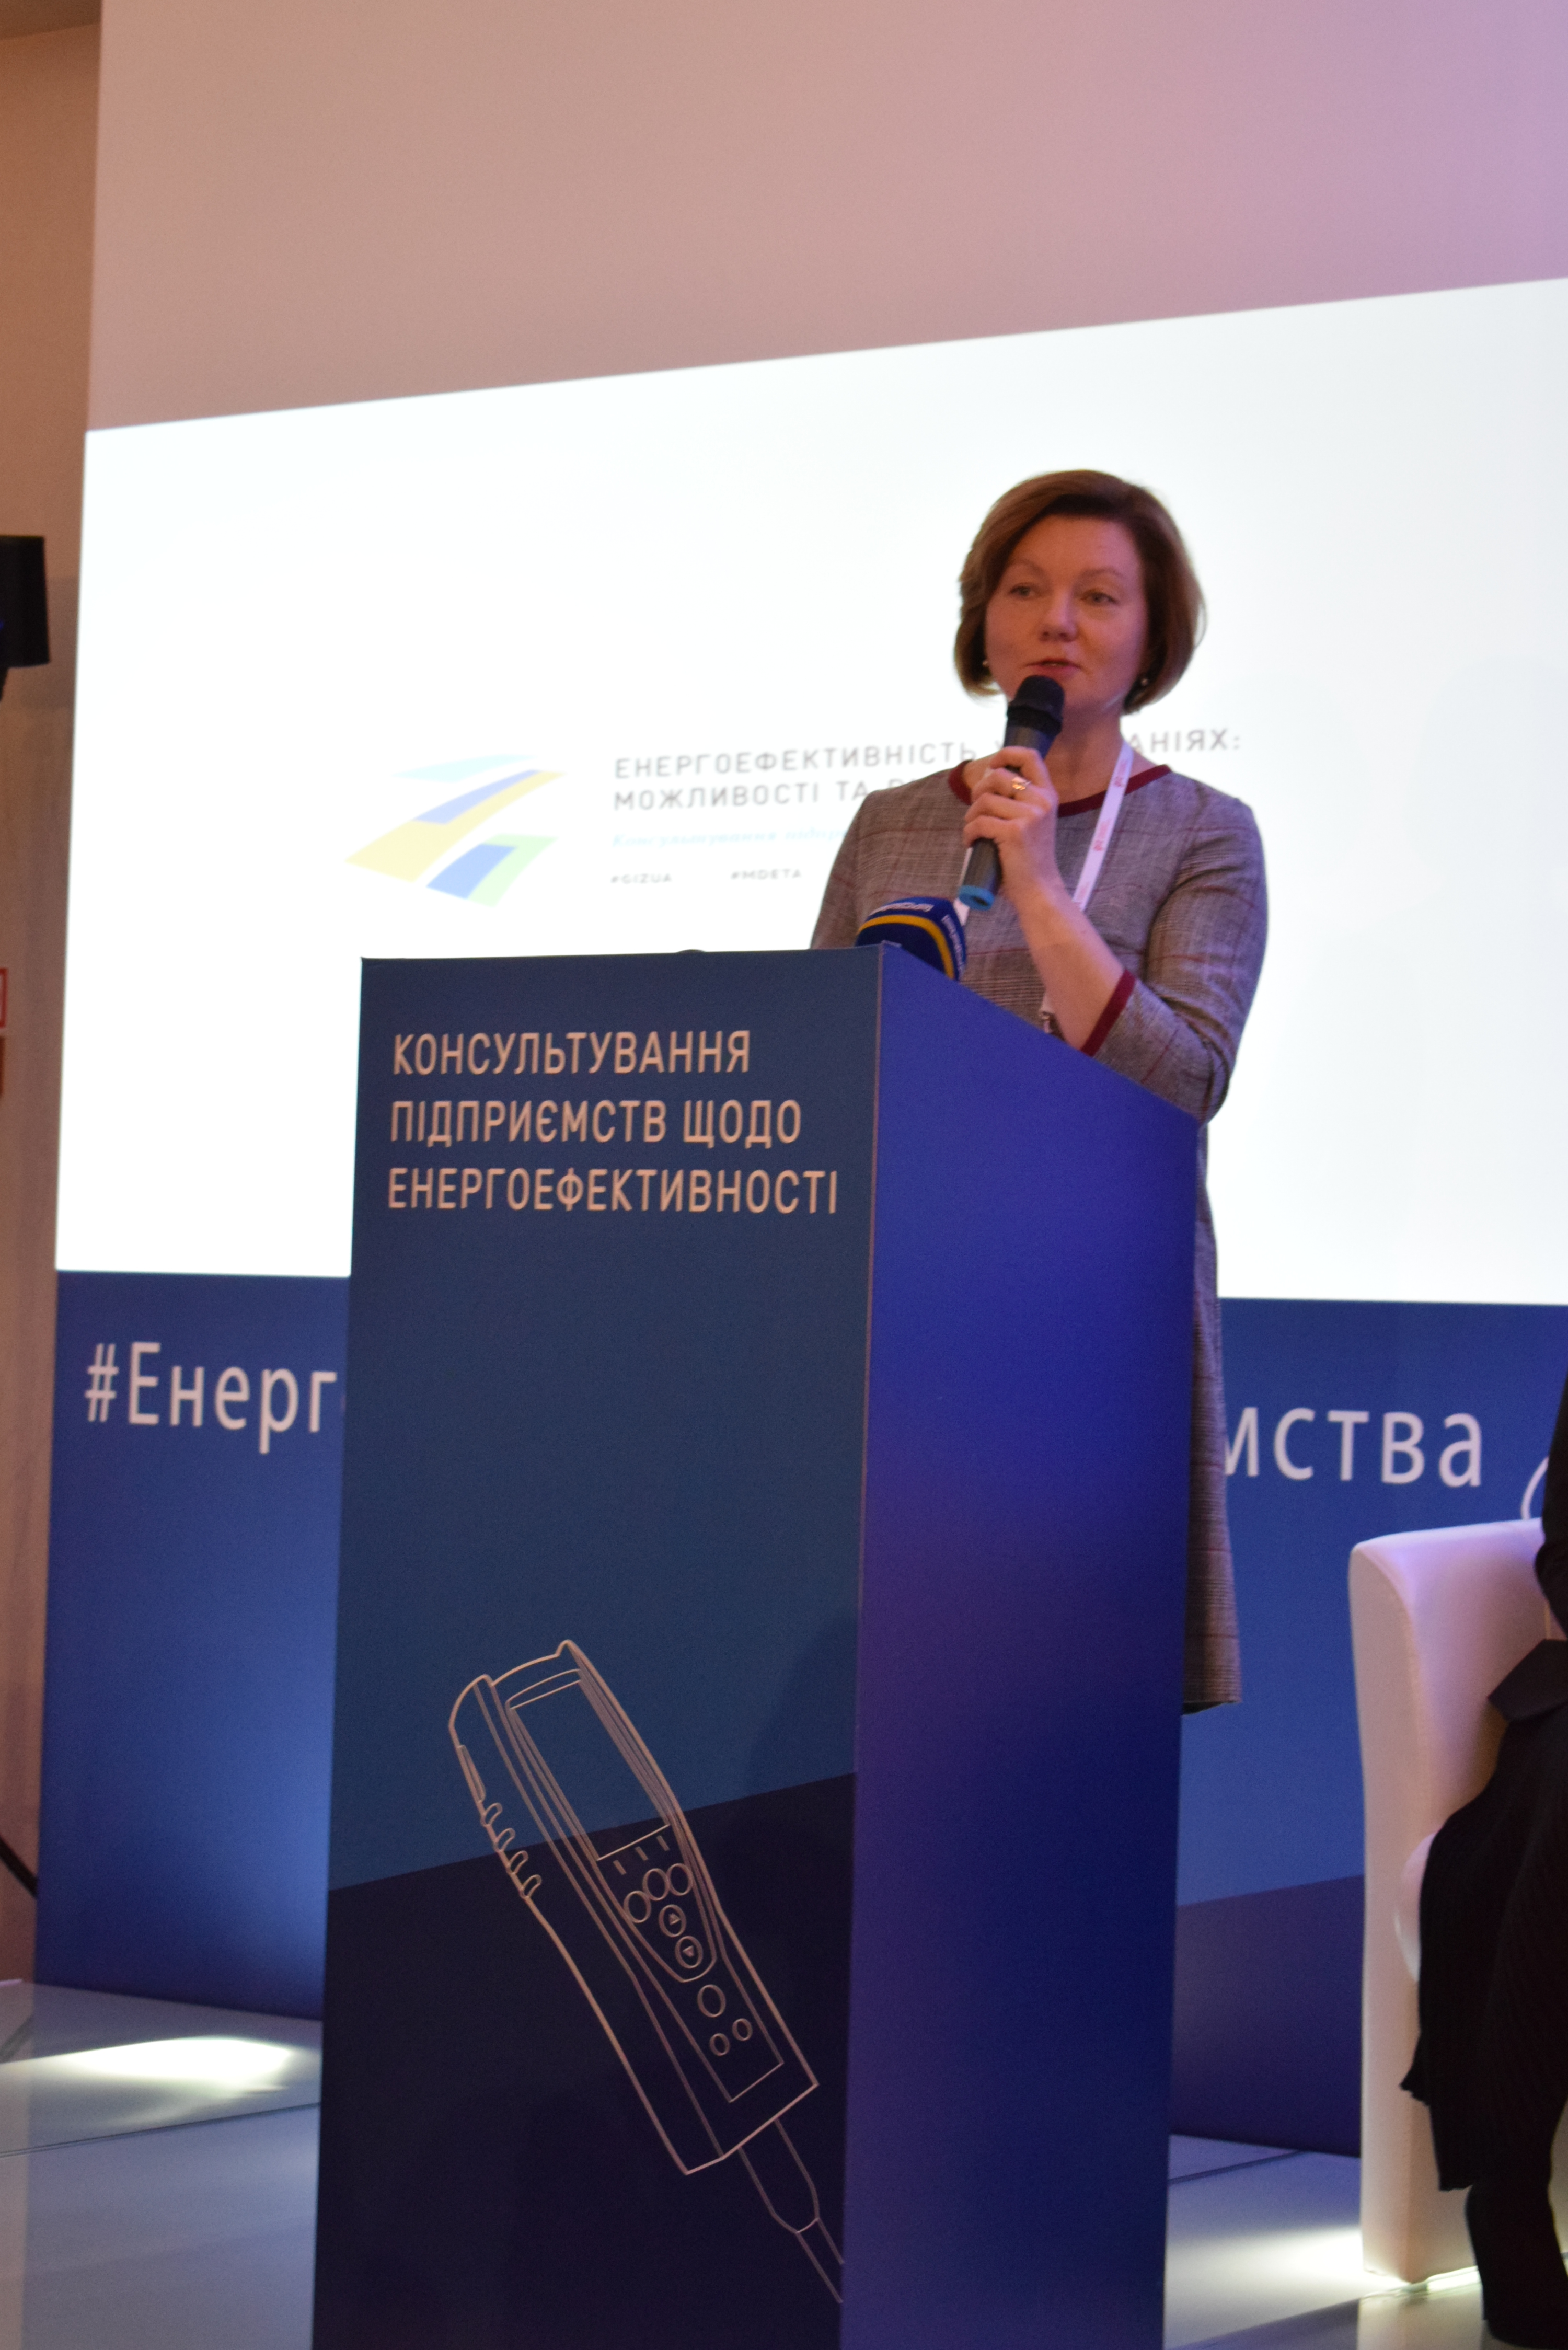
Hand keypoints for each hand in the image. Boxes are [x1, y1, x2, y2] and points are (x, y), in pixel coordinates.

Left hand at [961, 746, 1066, 909]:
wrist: (1039, 891)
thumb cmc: (1029, 860)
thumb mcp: (1033, 823)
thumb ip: (1019, 802)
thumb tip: (989, 780)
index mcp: (1048, 796)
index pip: (1030, 756)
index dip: (1006, 754)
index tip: (992, 766)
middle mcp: (1042, 801)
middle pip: (998, 777)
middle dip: (978, 791)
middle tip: (975, 810)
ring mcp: (1030, 816)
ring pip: (984, 801)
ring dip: (971, 816)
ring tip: (973, 831)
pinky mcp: (1014, 832)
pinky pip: (979, 822)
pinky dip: (969, 833)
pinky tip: (972, 843)